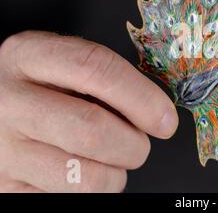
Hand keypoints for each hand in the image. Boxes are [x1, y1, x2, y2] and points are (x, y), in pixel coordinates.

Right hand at [0, 31, 177, 191]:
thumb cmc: (41, 85)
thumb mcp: (62, 64)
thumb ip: (105, 78)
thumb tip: (158, 113)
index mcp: (29, 56)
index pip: (96, 70)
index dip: (140, 97)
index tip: (165, 118)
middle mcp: (9, 101)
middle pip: (90, 130)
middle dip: (133, 144)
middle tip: (139, 143)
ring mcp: (3, 149)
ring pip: (83, 177)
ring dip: (115, 173)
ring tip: (109, 158)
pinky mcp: (5, 187)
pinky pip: (69, 198)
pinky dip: (93, 188)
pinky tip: (84, 170)